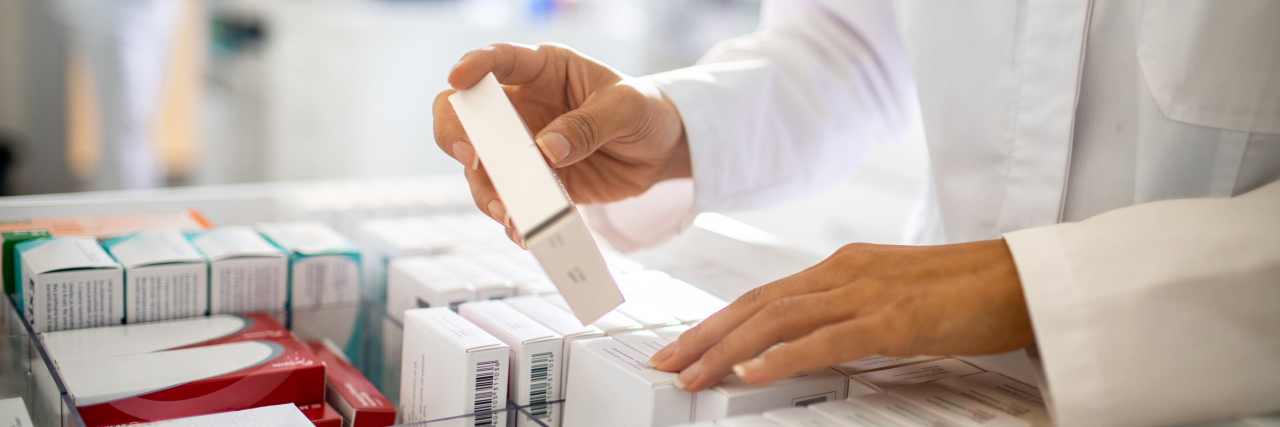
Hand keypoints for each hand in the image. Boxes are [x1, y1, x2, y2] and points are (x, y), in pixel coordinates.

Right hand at [434, 43, 689, 244]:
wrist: (662, 149)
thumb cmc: (644, 110)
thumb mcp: (628, 107)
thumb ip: (589, 124)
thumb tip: (546, 150)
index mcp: (543, 70)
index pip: (498, 61)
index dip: (473, 65)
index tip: (458, 78)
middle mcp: (522, 107)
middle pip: (465, 115)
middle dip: (455, 134)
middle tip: (470, 157)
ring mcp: (522, 148)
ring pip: (482, 168)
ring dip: (487, 190)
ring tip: (508, 212)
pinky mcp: (535, 183)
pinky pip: (512, 201)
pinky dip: (514, 218)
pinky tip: (524, 231)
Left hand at [648, 239, 1034, 391]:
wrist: (1024, 278)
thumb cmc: (966, 292)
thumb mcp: (893, 299)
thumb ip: (849, 315)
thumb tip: (810, 345)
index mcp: (843, 267)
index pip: (764, 295)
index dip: (718, 321)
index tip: (684, 344)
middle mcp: (844, 272)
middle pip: (757, 304)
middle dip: (705, 335)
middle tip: (666, 363)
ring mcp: (867, 292)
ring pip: (778, 320)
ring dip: (727, 349)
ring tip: (692, 374)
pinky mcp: (894, 318)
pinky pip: (826, 340)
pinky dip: (782, 357)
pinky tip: (751, 374)